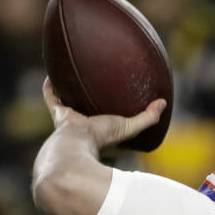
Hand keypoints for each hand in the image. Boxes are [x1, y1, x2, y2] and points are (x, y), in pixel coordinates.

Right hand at [41, 77, 164, 148]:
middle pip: (88, 109)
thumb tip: (163, 103)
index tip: (115, 98)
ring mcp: (69, 118)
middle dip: (90, 98)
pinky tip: (53, 72)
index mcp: (99, 130)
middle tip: (94, 82)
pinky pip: (52, 96)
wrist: (76, 143)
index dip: (110, 111)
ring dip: (71, 91)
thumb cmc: (102, 138)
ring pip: (70, 101)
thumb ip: (147, 118)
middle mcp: (83, 125)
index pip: (106, 119)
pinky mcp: (57, 112)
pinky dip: (51, 86)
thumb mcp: (130, 126)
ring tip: (74, 75)